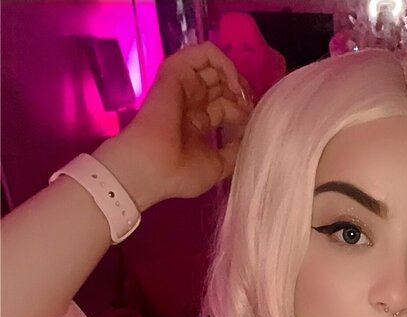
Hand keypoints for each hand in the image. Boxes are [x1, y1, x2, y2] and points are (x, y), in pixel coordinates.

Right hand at [113, 40, 254, 204]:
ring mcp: (183, 85)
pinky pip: (204, 53)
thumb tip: (249, 136)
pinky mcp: (177, 71)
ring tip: (242, 94)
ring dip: (234, 75)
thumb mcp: (218, 166)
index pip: (225, 105)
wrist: (154, 168)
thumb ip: (234, 150)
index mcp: (197, 122)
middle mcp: (190, 101)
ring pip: (214, 65)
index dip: (243, 109)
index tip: (253, 122)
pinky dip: (224, 62)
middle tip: (251, 105)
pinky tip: (233, 83)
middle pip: (221, 83)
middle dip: (241, 91)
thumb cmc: (181, 173)